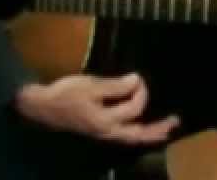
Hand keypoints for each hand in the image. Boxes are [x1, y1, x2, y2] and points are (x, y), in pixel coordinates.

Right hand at [14, 73, 178, 143]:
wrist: (41, 107)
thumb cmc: (65, 95)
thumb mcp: (91, 86)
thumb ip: (115, 86)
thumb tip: (136, 81)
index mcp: (107, 122)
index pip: (134, 107)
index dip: (140, 91)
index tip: (138, 78)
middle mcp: (108, 132)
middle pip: (138, 135)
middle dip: (157, 129)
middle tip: (175, 122)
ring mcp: (103, 134)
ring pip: (131, 137)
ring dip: (149, 133)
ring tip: (164, 129)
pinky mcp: (98, 131)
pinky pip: (123, 135)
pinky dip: (135, 132)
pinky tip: (139, 125)